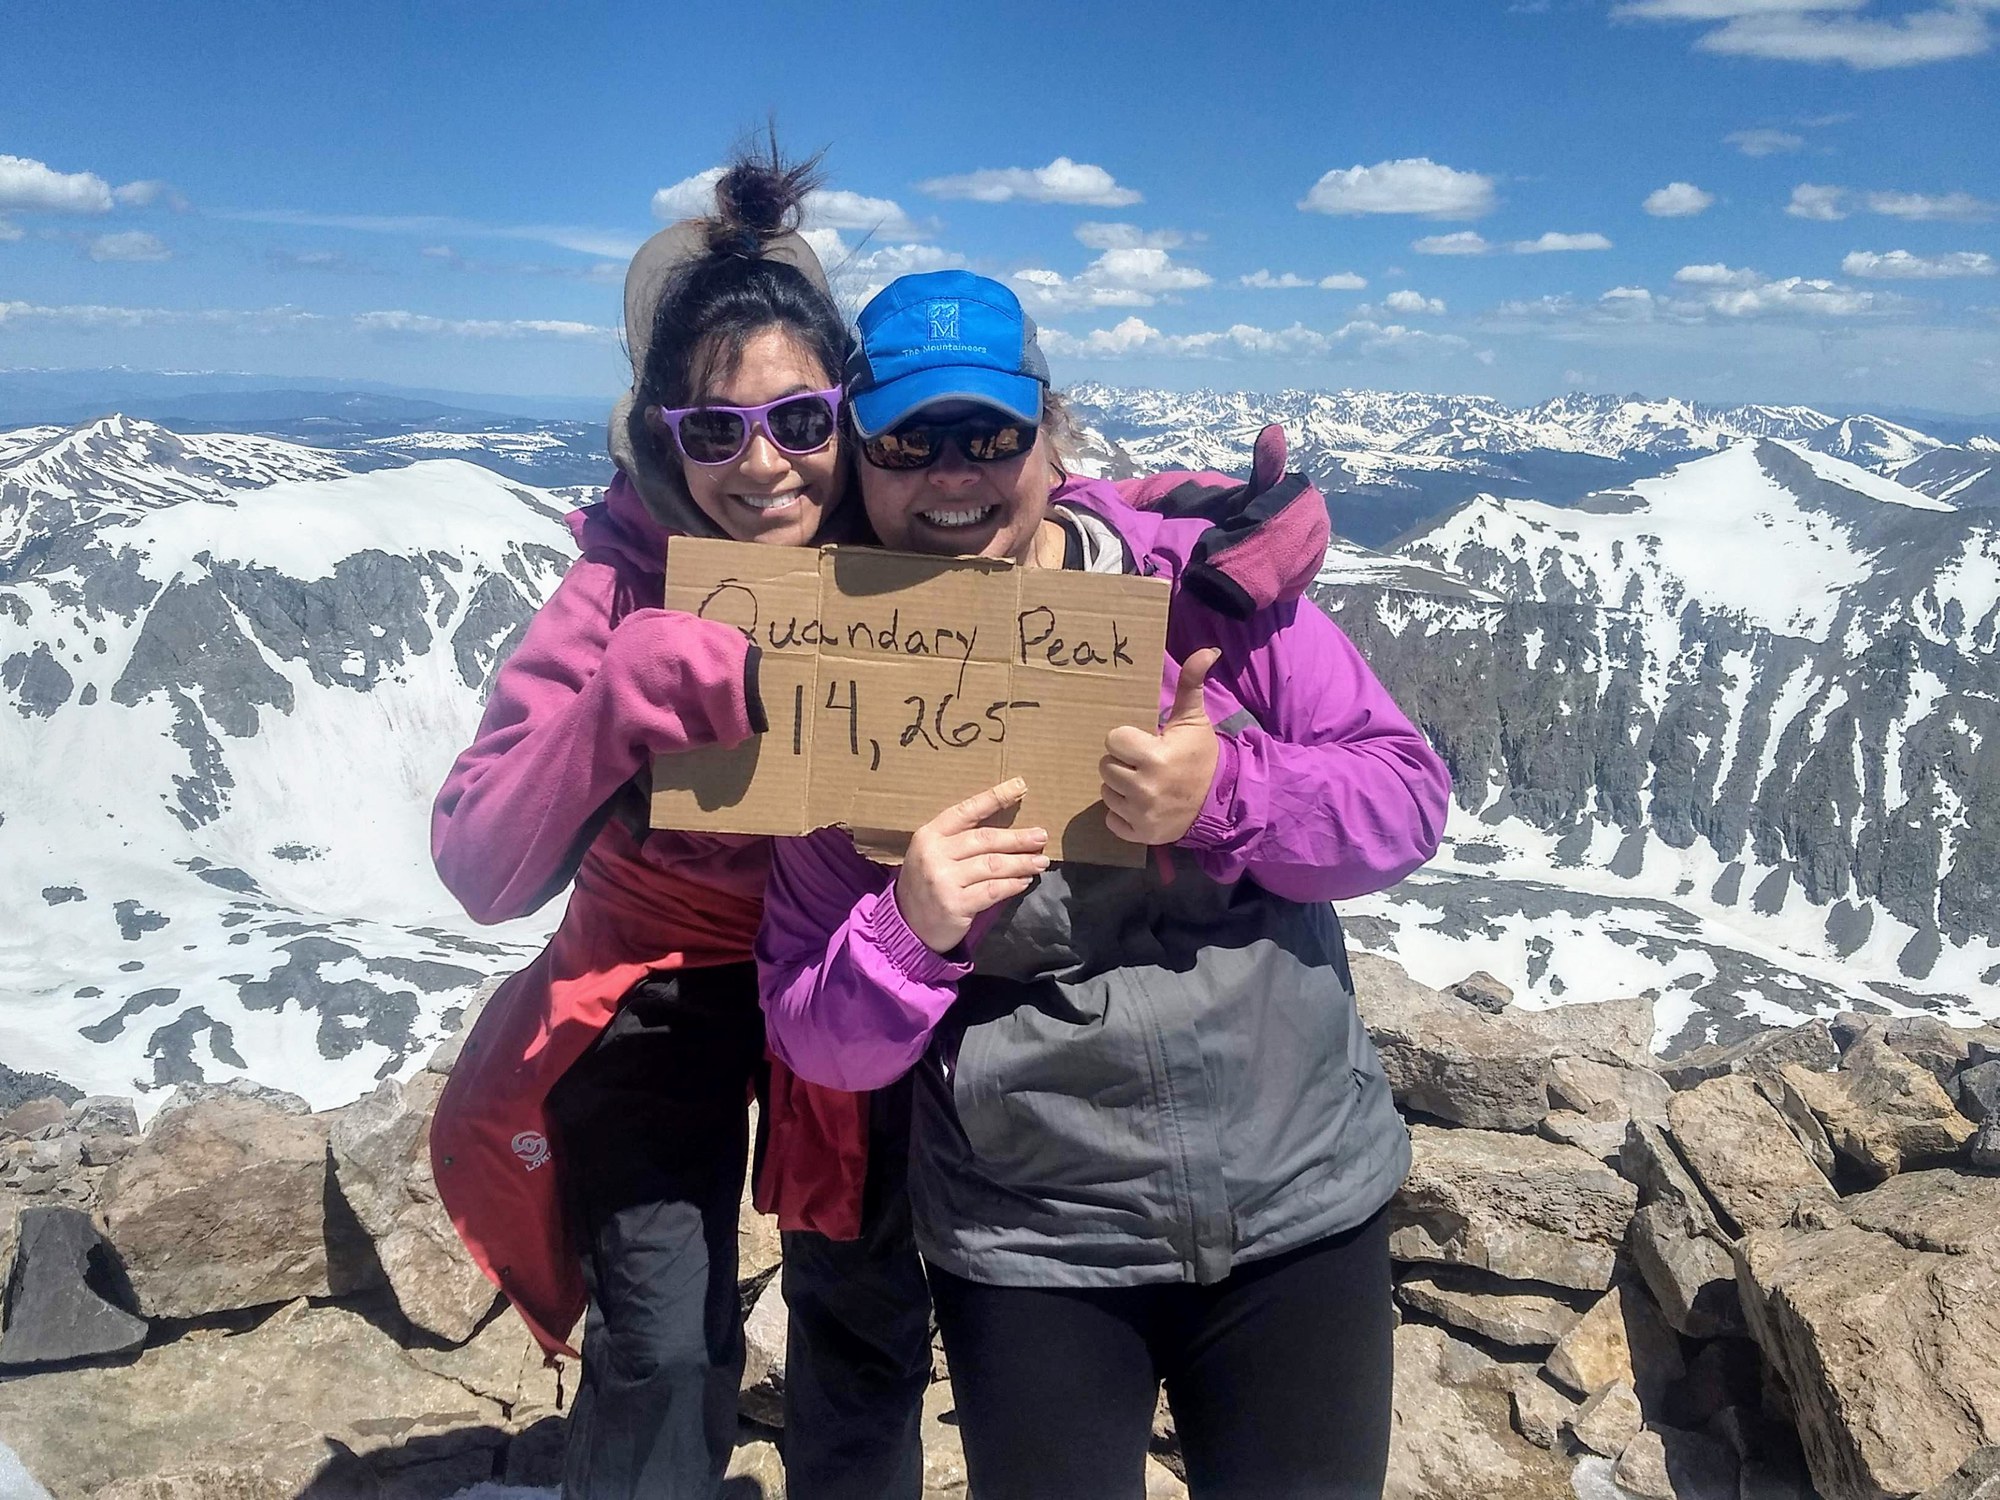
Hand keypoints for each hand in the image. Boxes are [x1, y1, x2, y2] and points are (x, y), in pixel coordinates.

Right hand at [895, 779, 1048, 953]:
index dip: (995, 797)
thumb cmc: (927, 885)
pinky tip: (1024, 881)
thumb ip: (960, 842)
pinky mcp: (955, 904)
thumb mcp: (934, 855)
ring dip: (1021, 862)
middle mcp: (934, 854)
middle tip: (1041, 837)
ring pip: (993, 865)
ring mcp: (943, 880)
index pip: (967, 811)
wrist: (906, 925)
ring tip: (1040, 862)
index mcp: (929, 835)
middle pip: (985, 839)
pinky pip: (993, 890)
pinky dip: (1012, 884)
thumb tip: (1009, 834)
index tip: (1021, 786)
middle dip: (1017, 838)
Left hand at [1100, 649, 1221, 845]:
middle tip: (1144, 763)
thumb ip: (1192, 683)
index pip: (1113, 740)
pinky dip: (1123, 814)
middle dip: (1122, 762)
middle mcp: (1145, 788)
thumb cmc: (1200, 756)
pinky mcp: (1140, 835)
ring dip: (1120, 787)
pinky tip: (1142, 805)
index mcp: (1155, 757)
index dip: (1127, 740)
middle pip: (1106, 766)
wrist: (1220, 801)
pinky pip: (1111, 820)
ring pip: (1106, 792)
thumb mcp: (1194, 719)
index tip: (1146, 743)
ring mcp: (1141, 814)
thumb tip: (1207, 650)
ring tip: (1144, 782)